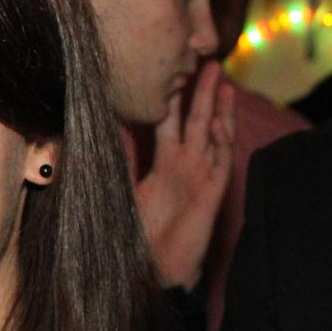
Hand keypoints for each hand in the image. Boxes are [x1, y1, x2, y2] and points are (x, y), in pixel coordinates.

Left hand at [132, 61, 235, 289]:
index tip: (173, 70)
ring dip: (219, 110)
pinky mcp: (212, 193)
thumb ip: (124, 160)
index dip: (173, 98)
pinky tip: (221, 121)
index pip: (170, 122)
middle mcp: (186, 166)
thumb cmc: (141, 233)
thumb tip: (108, 127)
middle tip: (207, 61)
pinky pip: (220, 162)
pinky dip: (221, 141)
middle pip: (196, 121)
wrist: (156, 269)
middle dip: (202, 92)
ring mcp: (202, 178)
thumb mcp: (125, 190)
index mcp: (165, 163)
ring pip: (214, 136)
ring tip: (223, 82)